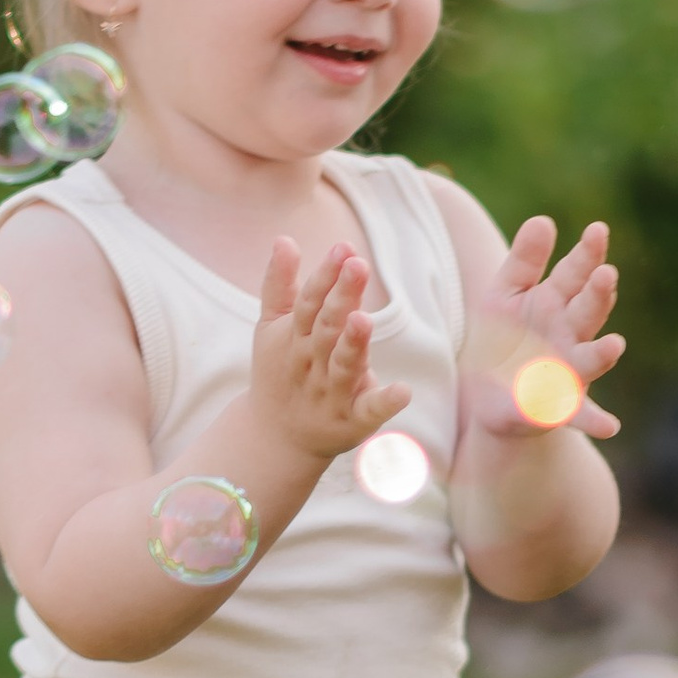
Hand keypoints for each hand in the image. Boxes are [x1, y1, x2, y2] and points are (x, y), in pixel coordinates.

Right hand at [250, 237, 410, 462]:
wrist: (275, 437)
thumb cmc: (282, 372)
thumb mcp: (274, 329)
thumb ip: (280, 286)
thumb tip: (284, 239)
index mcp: (295, 338)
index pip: (309, 303)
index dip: (324, 277)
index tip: (343, 249)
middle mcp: (311, 364)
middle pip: (326, 328)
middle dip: (340, 298)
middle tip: (357, 266)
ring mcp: (330, 394)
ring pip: (342, 366)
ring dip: (352, 344)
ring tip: (363, 319)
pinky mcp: (351, 421)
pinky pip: (368, 411)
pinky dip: (384, 402)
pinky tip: (403, 391)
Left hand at [461, 213, 622, 442]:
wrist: (488, 394)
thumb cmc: (503, 336)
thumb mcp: (504, 294)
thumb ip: (524, 260)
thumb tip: (543, 219)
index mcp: (557, 302)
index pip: (576, 272)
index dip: (588, 252)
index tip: (597, 230)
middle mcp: (570, 334)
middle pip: (589, 310)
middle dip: (598, 294)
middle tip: (606, 275)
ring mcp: (568, 370)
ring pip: (591, 359)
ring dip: (603, 353)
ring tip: (615, 345)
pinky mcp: (556, 405)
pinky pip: (579, 414)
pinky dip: (595, 420)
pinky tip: (610, 426)